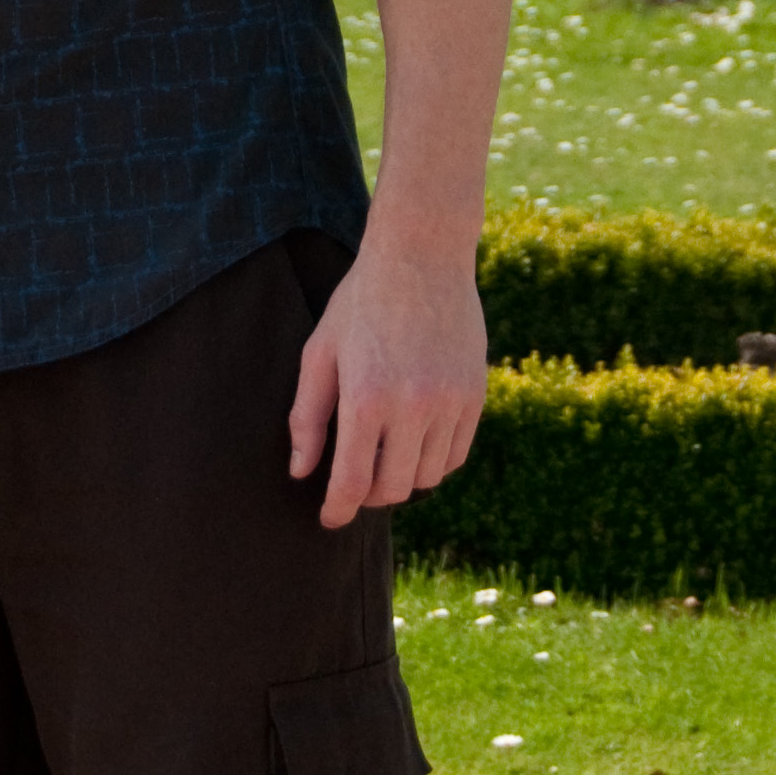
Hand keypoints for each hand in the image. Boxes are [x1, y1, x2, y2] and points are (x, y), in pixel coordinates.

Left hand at [286, 236, 485, 528]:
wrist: (422, 255)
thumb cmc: (361, 302)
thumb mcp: (320, 351)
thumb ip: (307, 416)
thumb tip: (301, 471)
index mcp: (365, 397)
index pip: (352, 481)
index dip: (338, 509)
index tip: (329, 519)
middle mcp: (412, 406)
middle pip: (393, 489)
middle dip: (369, 496)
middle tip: (355, 483)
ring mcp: (449, 402)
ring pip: (427, 477)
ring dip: (402, 478)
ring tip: (384, 456)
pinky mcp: (474, 395)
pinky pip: (455, 455)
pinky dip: (433, 461)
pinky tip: (415, 443)